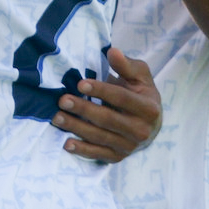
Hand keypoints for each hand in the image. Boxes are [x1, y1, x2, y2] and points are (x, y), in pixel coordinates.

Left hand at [54, 47, 162, 162]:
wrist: (150, 124)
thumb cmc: (140, 93)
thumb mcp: (139, 76)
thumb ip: (126, 65)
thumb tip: (112, 52)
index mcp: (149, 108)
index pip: (122, 98)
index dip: (101, 91)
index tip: (80, 84)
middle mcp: (142, 130)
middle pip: (108, 119)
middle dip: (83, 109)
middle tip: (62, 100)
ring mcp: (130, 146)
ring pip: (100, 137)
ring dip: (77, 128)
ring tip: (57, 117)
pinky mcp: (119, 157)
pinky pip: (99, 155)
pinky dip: (82, 151)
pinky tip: (66, 143)